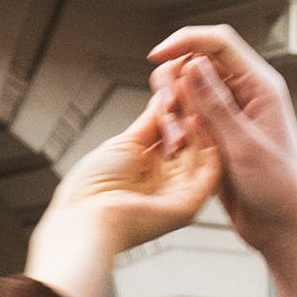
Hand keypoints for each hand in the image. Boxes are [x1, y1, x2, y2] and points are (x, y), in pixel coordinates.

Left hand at [25, 92, 221, 296]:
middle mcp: (168, 181)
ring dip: (206, 122)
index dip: (182, 106)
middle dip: (196, 109)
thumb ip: (151, 122)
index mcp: (151, 167)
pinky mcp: (190, 205)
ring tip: (204, 93)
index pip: (176, 131)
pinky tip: (202, 118)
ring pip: (205, 152)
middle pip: (193, 139)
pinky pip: (209, 171)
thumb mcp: (125, 142)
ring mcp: (181, 193)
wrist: (86, 216)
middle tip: (201, 81)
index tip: (188, 80)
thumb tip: (165, 97)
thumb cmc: (92, 187)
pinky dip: (210, 144)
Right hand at [149, 27, 296, 296]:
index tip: (157, 55)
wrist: (284, 227)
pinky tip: (177, 150)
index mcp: (260, 86)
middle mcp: (244, 95)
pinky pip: (187, 118)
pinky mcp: (217, 136)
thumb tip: (193, 64)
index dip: (186, 41)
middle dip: (174, 81)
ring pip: (187, 92)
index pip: (219, 43)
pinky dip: (176, 128)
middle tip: (167, 111)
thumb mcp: (244, 145)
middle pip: (196, 63)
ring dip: (173, 109)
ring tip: (175, 140)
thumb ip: (216, 105)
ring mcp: (229, 116)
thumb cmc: (279, 189)